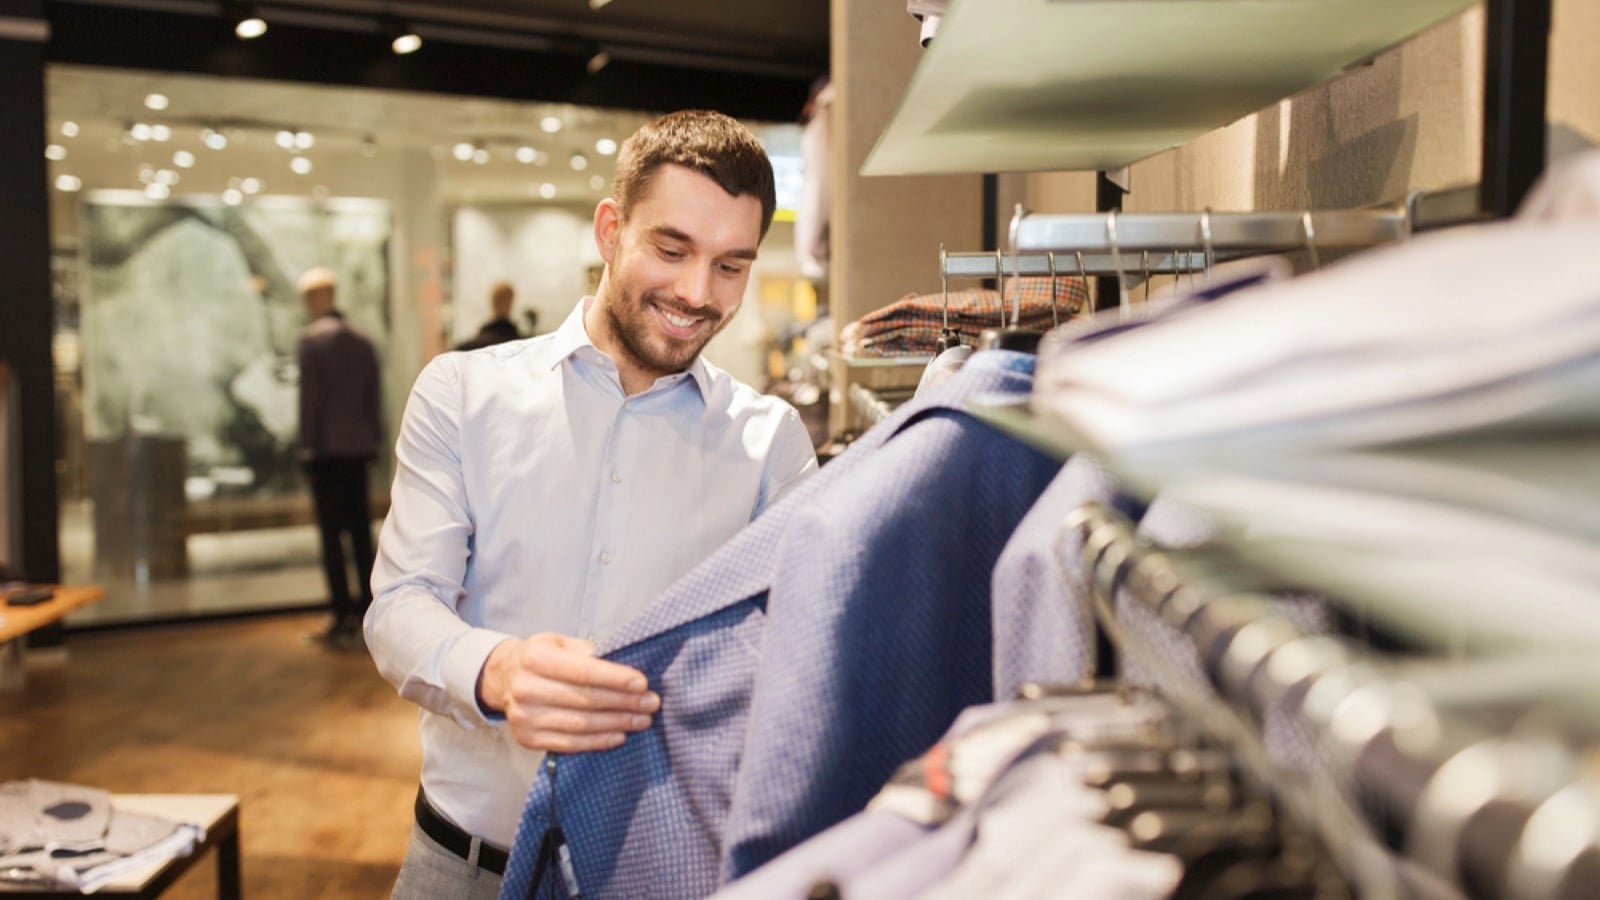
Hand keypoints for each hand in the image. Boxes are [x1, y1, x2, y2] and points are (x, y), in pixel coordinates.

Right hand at [478, 633, 658, 752]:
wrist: (505, 678)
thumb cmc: (543, 657)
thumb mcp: (562, 643)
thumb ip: (591, 653)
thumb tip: (631, 668)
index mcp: (535, 657)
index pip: (583, 672)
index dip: (616, 679)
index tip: (642, 683)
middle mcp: (525, 688)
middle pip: (585, 700)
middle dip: (623, 703)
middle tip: (651, 703)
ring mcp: (523, 716)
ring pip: (580, 725)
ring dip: (617, 724)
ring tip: (642, 720)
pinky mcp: (526, 738)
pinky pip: (569, 744)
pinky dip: (598, 741)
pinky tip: (619, 735)